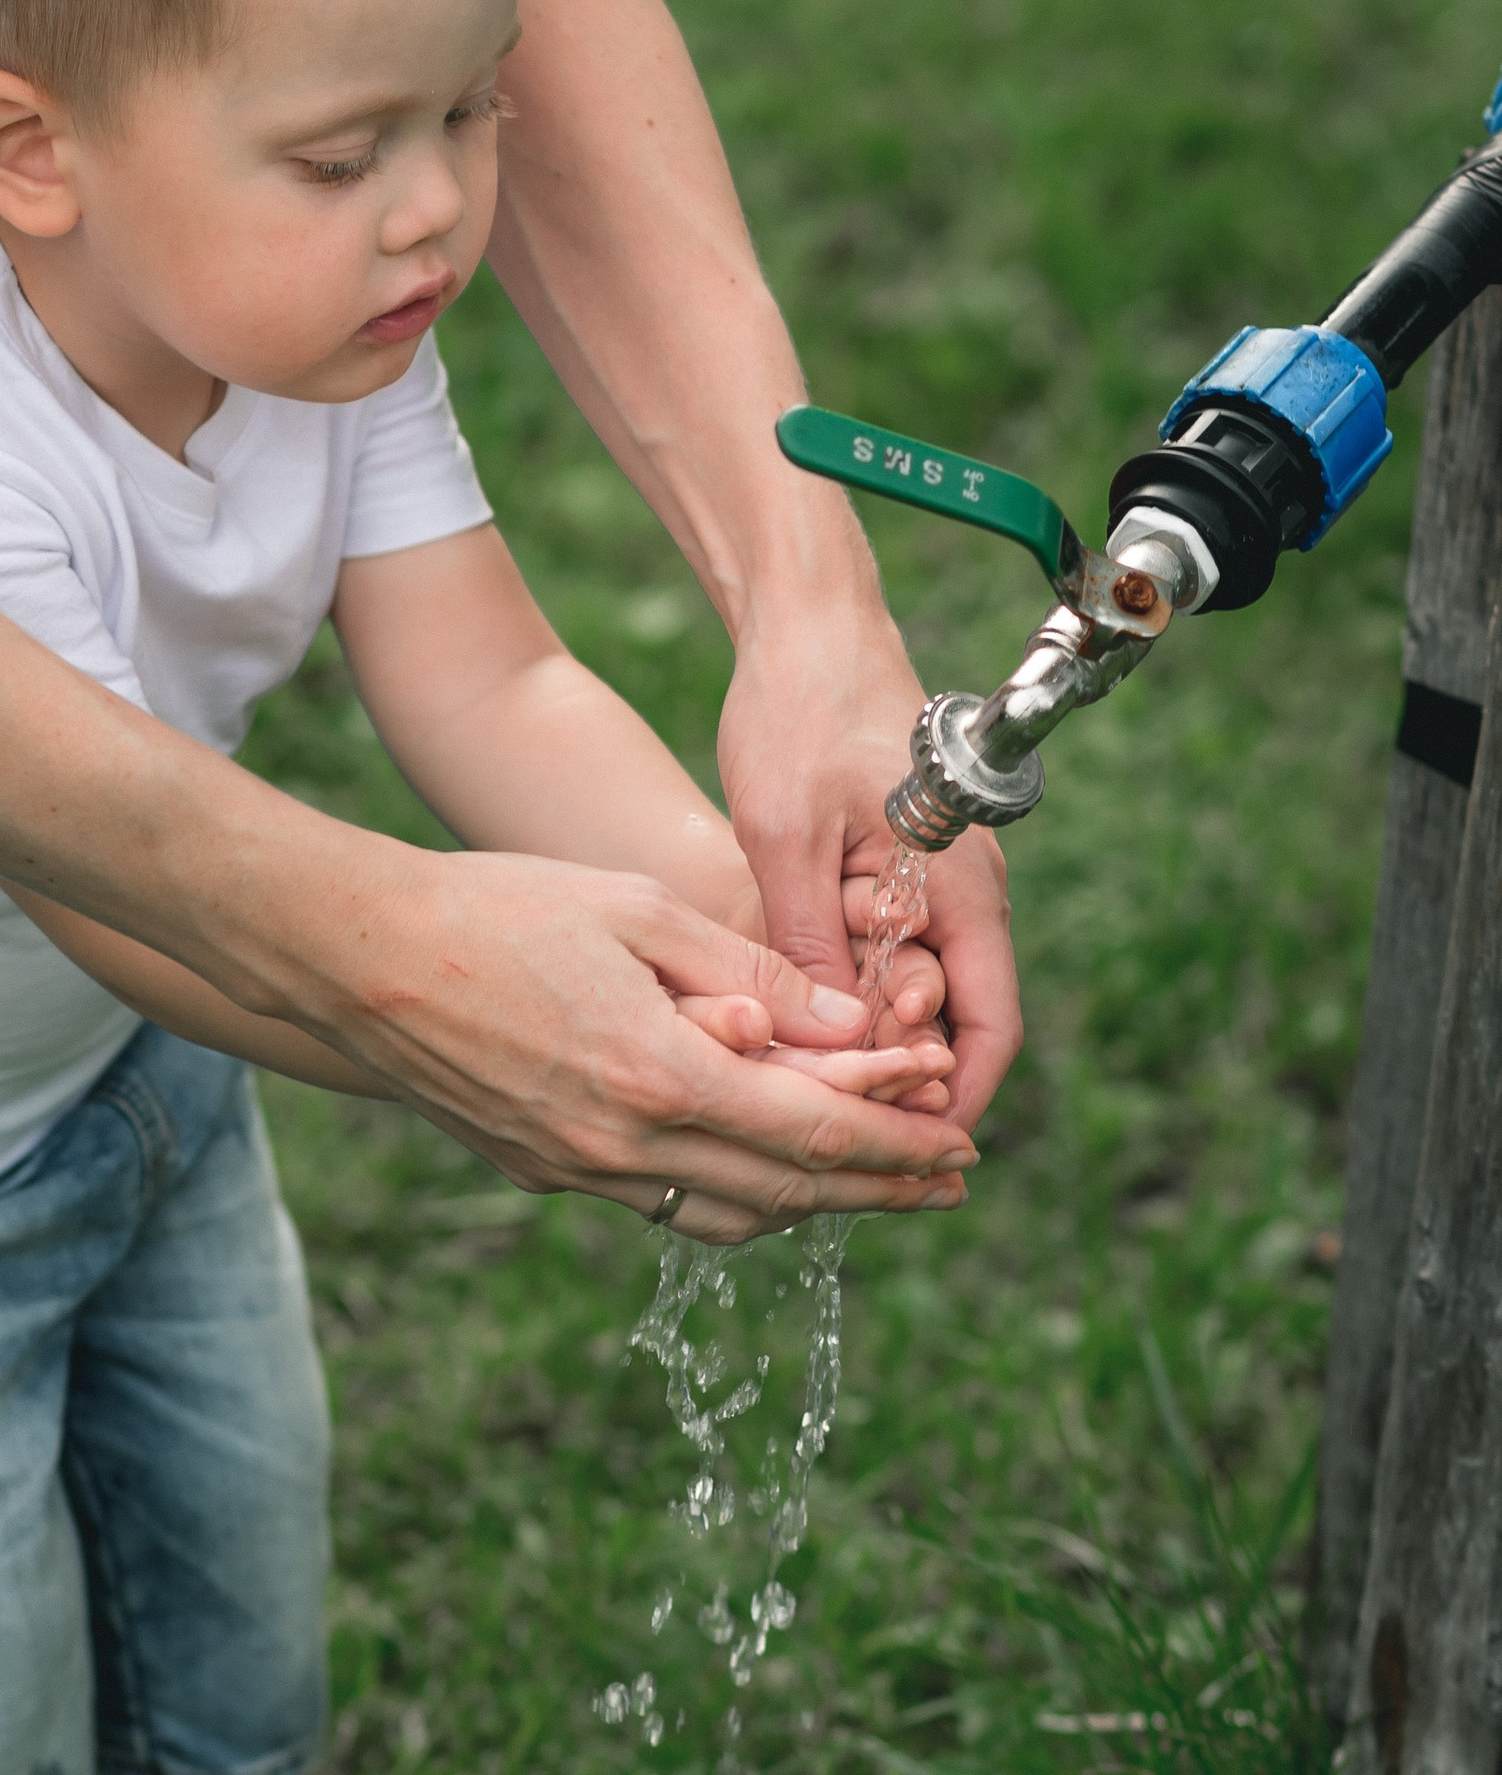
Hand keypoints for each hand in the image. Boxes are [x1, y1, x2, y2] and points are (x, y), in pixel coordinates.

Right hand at [319, 849, 973, 1245]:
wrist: (356, 957)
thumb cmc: (499, 907)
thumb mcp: (638, 909)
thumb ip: (752, 973)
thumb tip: (851, 1032)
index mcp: (658, 1076)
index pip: (814, 1134)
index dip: (898, 1145)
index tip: (961, 1143)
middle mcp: (622, 1146)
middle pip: (786, 1192)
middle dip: (879, 1190)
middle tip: (950, 1183)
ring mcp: (577, 1170)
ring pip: (728, 1213)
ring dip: (810, 1203)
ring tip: (872, 1182)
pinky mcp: (542, 1170)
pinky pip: (665, 1202)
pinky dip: (734, 1191)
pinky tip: (761, 1166)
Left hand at [716, 604, 1021, 1130]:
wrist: (805, 621)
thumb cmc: (799, 709)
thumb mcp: (785, 831)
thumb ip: (811, 937)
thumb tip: (832, 1040)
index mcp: (962, 886)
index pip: (989, 1026)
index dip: (953, 1100)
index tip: (903, 1153)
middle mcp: (963, 891)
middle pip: (950, 1020)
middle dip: (897, 1075)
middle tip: (823, 1117)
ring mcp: (931, 879)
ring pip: (912, 989)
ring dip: (864, 1033)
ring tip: (794, 1072)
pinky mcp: (894, 867)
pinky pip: (884, 950)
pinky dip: (847, 987)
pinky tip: (789, 1013)